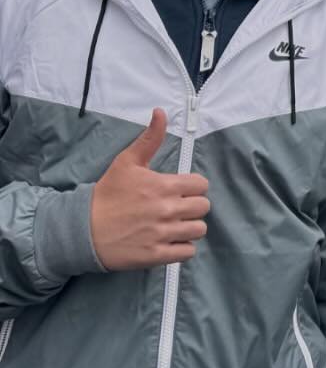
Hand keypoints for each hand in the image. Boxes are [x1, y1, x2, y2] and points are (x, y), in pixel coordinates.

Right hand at [90, 110, 210, 270]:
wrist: (81, 230)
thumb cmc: (106, 194)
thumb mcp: (126, 162)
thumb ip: (149, 138)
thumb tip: (161, 111)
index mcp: (163, 186)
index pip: (201, 185)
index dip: (194, 187)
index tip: (182, 191)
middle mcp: (166, 210)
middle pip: (203, 207)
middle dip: (194, 207)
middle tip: (178, 209)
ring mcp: (161, 234)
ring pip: (198, 230)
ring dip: (190, 228)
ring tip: (176, 226)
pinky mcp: (155, 256)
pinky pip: (187, 252)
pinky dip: (183, 248)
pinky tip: (172, 242)